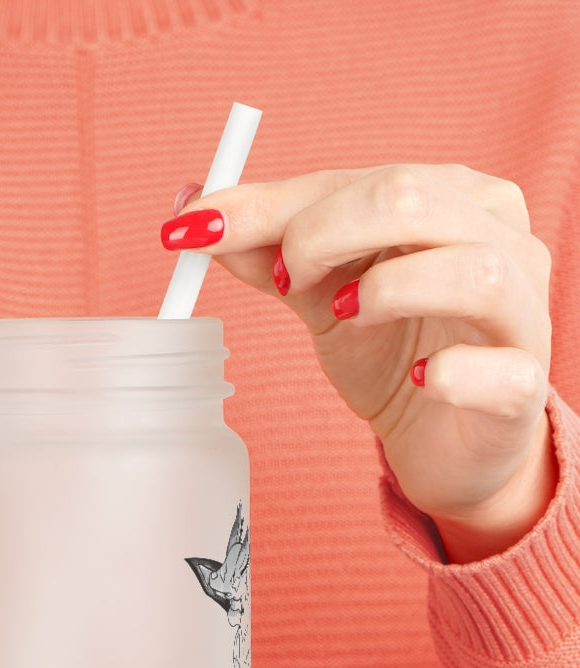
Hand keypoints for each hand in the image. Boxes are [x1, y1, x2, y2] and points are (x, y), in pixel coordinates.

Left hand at [163, 165, 555, 561]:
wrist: (442, 439)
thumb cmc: (390, 351)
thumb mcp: (320, 295)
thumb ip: (268, 252)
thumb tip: (193, 212)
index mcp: (449, 199)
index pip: (356, 180)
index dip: (271, 205)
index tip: (195, 229)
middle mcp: (498, 239)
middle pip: (412, 199)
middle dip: (321, 233)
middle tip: (283, 281)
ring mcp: (521, 312)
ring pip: (473, 270)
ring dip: (387, 290)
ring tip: (342, 316)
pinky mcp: (523, 386)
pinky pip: (500, 370)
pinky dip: (452, 373)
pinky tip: (419, 380)